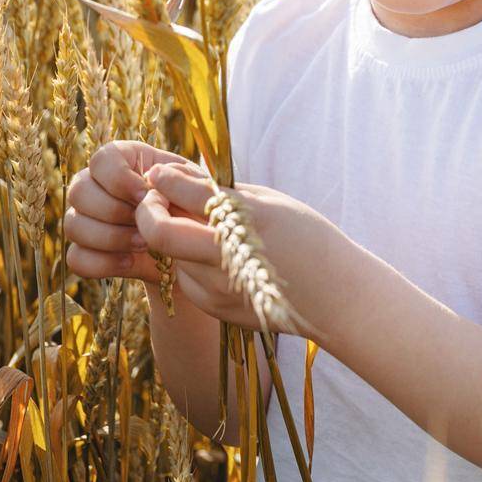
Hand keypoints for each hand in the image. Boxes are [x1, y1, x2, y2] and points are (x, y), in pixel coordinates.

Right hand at [65, 140, 192, 288]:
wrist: (193, 254)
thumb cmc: (196, 212)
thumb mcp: (198, 189)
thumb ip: (178, 177)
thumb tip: (151, 175)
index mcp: (126, 160)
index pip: (101, 158)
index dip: (118, 178)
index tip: (145, 196)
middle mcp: (99, 185)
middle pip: (79, 190)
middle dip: (113, 212)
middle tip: (144, 223)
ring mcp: (88, 219)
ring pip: (73, 224)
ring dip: (111, 238)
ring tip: (144, 244)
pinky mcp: (88, 252)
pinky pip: (76, 258)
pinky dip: (103, 262)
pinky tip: (131, 262)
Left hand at [140, 163, 347, 340]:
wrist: (334, 296)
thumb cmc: (307, 238)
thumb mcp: (271, 202)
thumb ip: (226, 192)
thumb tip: (179, 175)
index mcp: (245, 219)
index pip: (187, 193)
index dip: (165, 180)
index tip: (157, 174)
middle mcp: (226, 255)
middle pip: (160, 232)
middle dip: (147, 210)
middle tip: (153, 199)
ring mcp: (218, 287)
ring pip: (172, 254)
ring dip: (172, 235)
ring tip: (194, 225)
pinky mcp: (215, 307)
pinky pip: (188, 277)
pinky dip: (191, 261)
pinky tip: (214, 255)